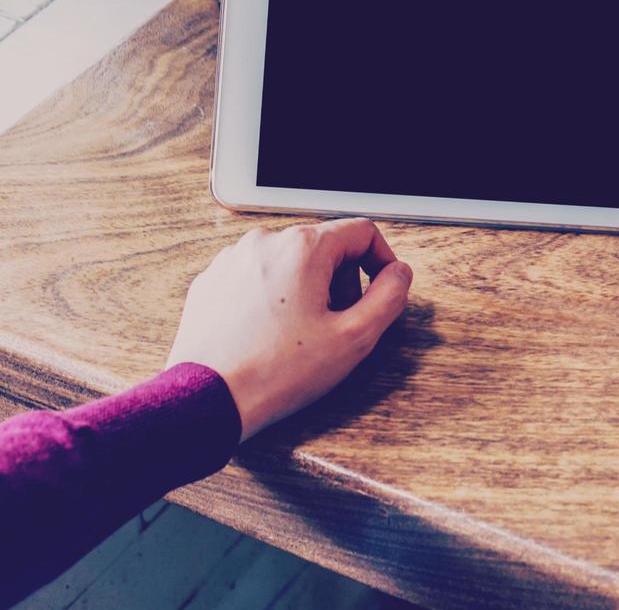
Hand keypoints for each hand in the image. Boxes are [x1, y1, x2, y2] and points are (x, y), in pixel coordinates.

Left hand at [166, 219, 413, 440]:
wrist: (204, 401)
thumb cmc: (274, 373)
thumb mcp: (354, 339)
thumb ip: (389, 297)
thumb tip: (398, 275)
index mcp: (303, 248)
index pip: (363, 232)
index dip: (383, 261)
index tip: (382, 289)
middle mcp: (265, 243)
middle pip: (326, 246)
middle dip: (343, 281)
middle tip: (339, 324)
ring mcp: (233, 260)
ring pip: (291, 262)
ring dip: (307, 290)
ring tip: (300, 335)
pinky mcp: (212, 282)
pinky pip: (257, 277)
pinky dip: (272, 298)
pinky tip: (270, 335)